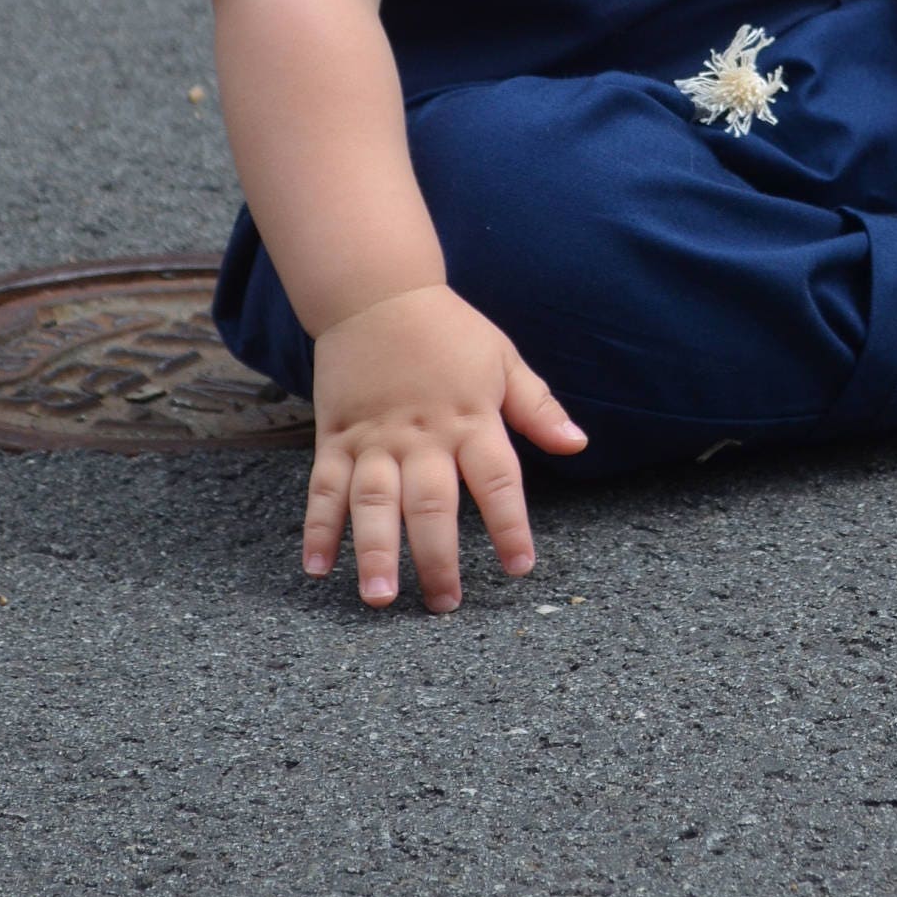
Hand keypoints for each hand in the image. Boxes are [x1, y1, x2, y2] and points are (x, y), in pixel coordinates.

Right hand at [303, 282, 586, 611]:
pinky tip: (318, 568)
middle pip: (432, 504)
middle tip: (444, 604)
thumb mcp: (504, 360)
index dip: (510, 525)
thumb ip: (538, 408)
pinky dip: (318, 528)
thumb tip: (578, 445)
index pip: (497, 481)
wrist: (376, 292)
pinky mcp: (335, 438)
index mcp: (470, 419)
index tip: (520, 567)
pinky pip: (324, 488)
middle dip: (438, 558)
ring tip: (380, 598)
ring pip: (374, 503)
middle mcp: (422, 436)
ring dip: (375, 551)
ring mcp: (374, 439)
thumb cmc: (449, 330)